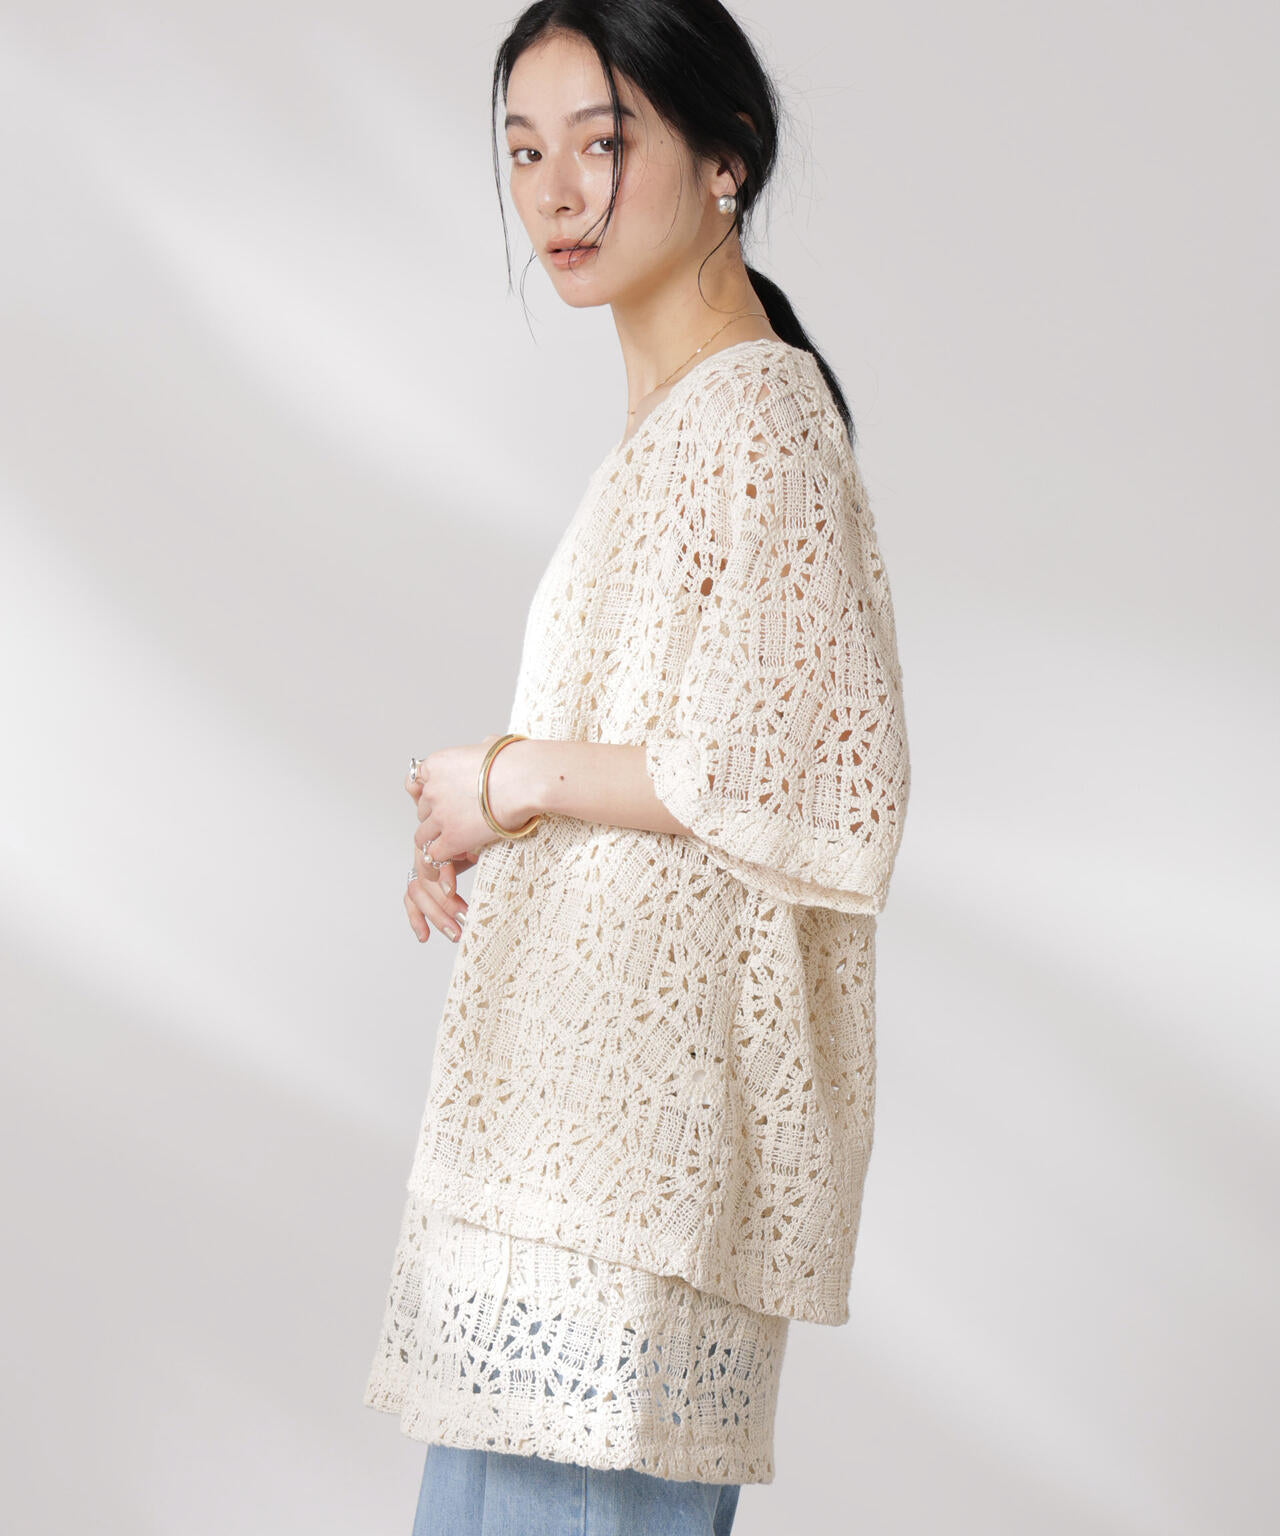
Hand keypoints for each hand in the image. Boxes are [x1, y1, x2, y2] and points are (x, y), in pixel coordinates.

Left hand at [402, 736, 534, 944]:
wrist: (525, 780)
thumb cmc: (518, 762)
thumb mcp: (492, 745)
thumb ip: (481, 749)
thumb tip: (488, 744)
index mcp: (437, 764)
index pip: (418, 782)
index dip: (432, 794)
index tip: (444, 801)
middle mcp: (432, 789)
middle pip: (422, 810)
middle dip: (436, 819)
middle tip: (454, 827)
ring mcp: (439, 815)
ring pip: (422, 835)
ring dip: (435, 841)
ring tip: (448, 849)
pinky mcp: (450, 838)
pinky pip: (433, 856)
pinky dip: (439, 863)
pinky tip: (450, 865)